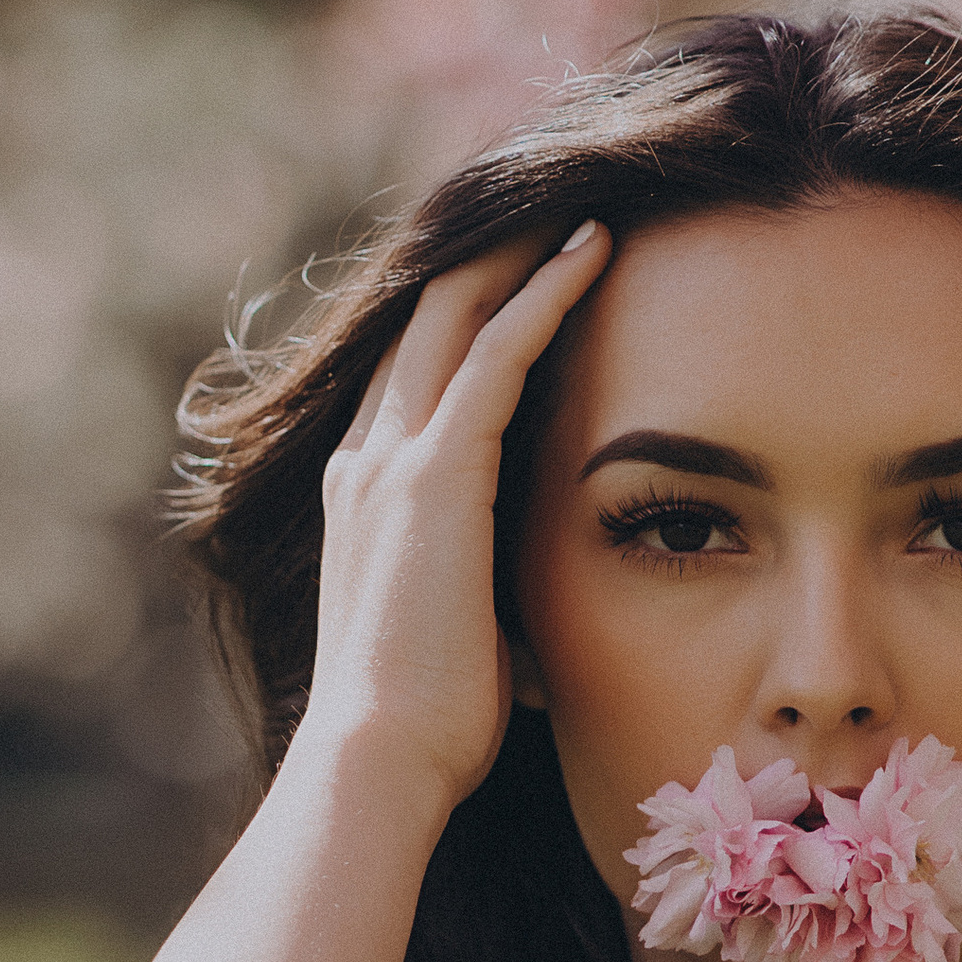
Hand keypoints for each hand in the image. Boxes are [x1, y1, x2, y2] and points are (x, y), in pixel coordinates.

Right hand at [301, 224, 611, 810]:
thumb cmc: (424, 727)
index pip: (412, 372)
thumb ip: (484, 594)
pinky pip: (498, 350)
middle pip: (428, 318)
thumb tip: (529, 615)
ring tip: (585, 203)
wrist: (379, 759)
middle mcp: (367, 458)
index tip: (517, 271)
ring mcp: (395, 458)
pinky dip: (546, 292)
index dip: (462, 313)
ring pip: (460, 311)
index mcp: (366, 495)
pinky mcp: (438, 472)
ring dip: (522, 250)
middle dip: (488, 254)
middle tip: (552, 202)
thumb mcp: (459, 634)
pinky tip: (595, 249)